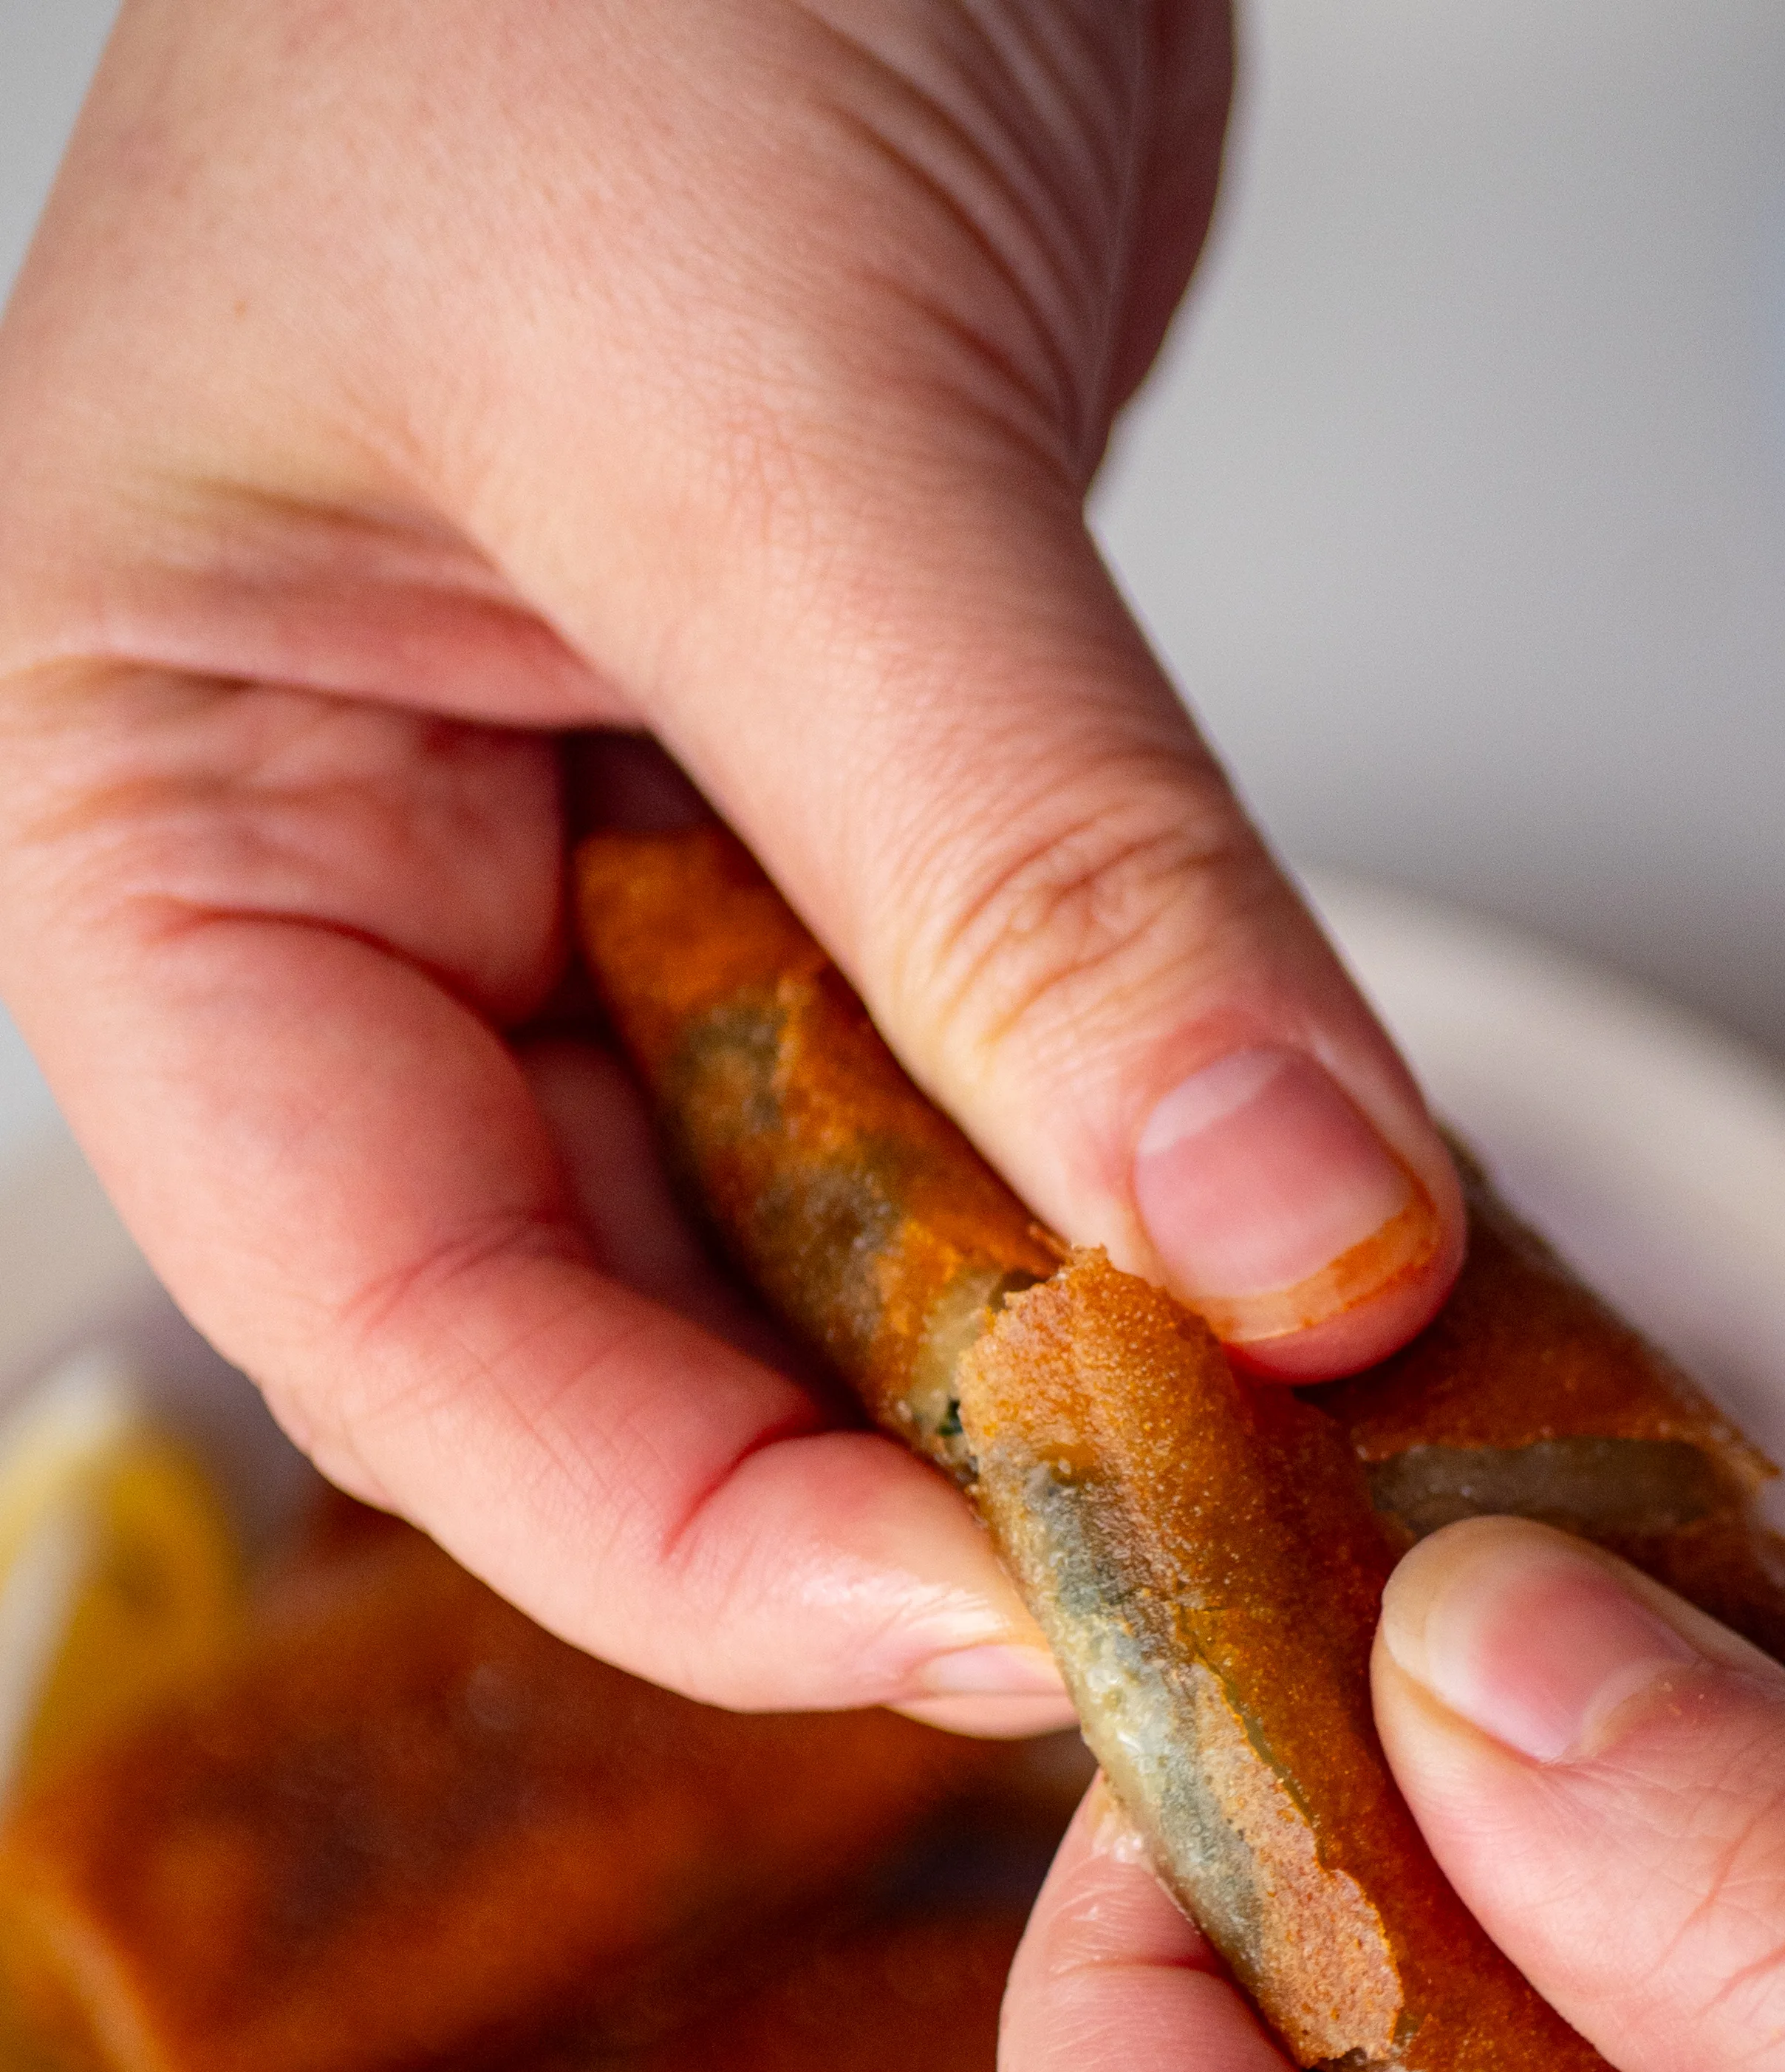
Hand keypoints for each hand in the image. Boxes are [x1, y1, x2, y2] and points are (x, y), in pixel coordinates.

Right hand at [0, 0, 1459, 1726]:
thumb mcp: (783, 414)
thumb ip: (1028, 859)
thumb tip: (1282, 1238)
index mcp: (164, 821)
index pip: (386, 1323)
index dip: (687, 1535)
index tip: (999, 1615)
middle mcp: (370, 888)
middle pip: (618, 1333)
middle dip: (899, 1473)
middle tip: (1195, 1580)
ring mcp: (608, 868)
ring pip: (823, 1243)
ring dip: (1051, 1358)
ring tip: (1284, 1456)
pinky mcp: (835, 825)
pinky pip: (969, 1093)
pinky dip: (1129, 1190)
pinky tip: (1291, 1263)